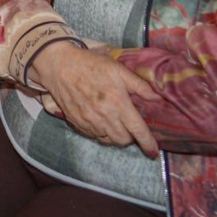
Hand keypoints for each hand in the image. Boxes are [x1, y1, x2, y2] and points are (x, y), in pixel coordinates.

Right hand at [29, 43, 158, 156]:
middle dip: (130, 137)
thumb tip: (157, 98)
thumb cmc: (90, 65)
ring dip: (115, 136)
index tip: (153, 152)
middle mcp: (104, 117)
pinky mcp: (77, 123)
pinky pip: (94, 136)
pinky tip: (100, 121)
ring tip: (115, 123)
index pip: (138, 130)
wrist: (59, 66)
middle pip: (123, 140)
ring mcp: (89, 122)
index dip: (148, 143)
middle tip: (129, 124)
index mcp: (118, 103)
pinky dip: (101, 133)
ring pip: (108, 140)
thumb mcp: (118, 69)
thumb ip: (139, 85)